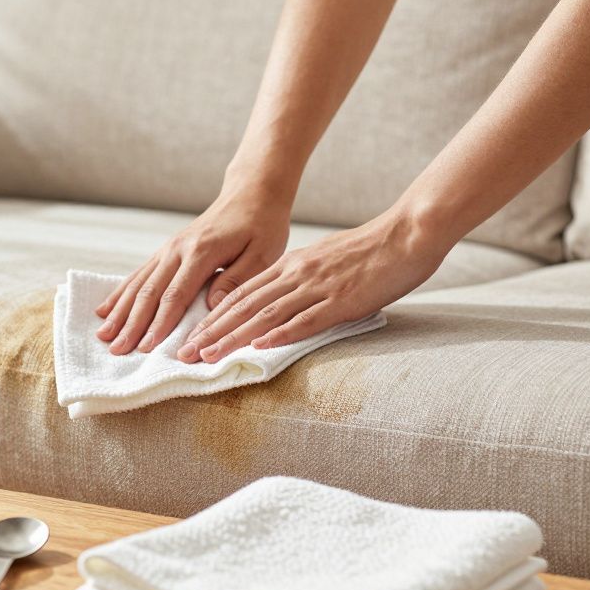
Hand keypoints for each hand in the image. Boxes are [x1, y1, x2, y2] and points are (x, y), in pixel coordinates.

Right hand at [95, 190, 291, 354]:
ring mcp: (168, 249)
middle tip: (117, 350)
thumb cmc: (261, 225)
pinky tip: (105, 309)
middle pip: (149, 292)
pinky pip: (139, 274)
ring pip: (138, 283)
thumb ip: (236, 280)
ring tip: (104, 335)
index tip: (147, 348)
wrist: (250, 193)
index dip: (159, 324)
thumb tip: (210, 307)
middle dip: (131, 324)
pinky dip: (120, 293)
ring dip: (120, 311)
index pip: (175, 295)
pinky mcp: (166, 250)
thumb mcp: (263, 253)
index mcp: (201, 252)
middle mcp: (178, 249)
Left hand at [177, 207, 448, 362]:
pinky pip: (305, 319)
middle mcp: (296, 275)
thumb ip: (300, 280)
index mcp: (291, 266)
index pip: (241, 294)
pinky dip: (279, 334)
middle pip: (243, 306)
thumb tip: (280, 301)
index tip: (189, 337)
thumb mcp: (324, 261)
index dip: (212, 318)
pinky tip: (258, 347)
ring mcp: (317, 288)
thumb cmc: (370, 252)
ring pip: (265, 315)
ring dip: (233, 338)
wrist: (407, 234)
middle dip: (210, 332)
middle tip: (183, 353)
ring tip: (207, 356)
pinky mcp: (341, 300)